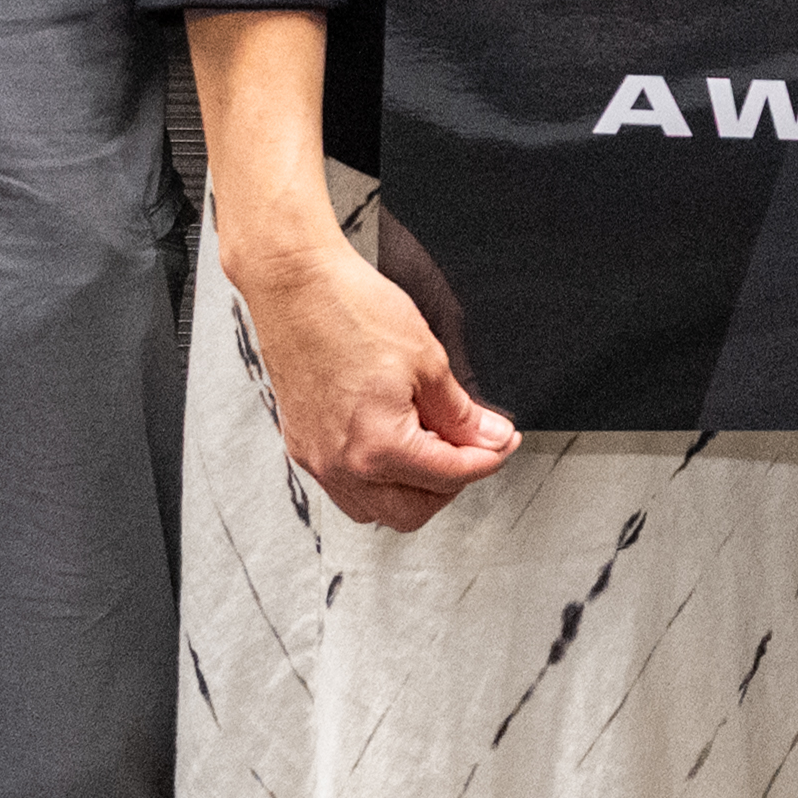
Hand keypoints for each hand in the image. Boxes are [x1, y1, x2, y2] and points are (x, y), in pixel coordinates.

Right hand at [220, 196, 514, 525]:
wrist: (294, 284)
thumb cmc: (350, 309)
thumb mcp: (427, 360)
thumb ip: (461, 413)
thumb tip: (489, 437)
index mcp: (377, 447)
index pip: (449, 476)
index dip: (488, 459)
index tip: (503, 443)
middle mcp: (341, 465)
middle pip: (412, 512)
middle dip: (450, 485)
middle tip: (472, 448)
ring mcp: (317, 459)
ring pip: (375, 509)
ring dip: (410, 490)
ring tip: (431, 447)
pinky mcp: (302, 445)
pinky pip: (346, 487)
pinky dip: (376, 478)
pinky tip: (393, 443)